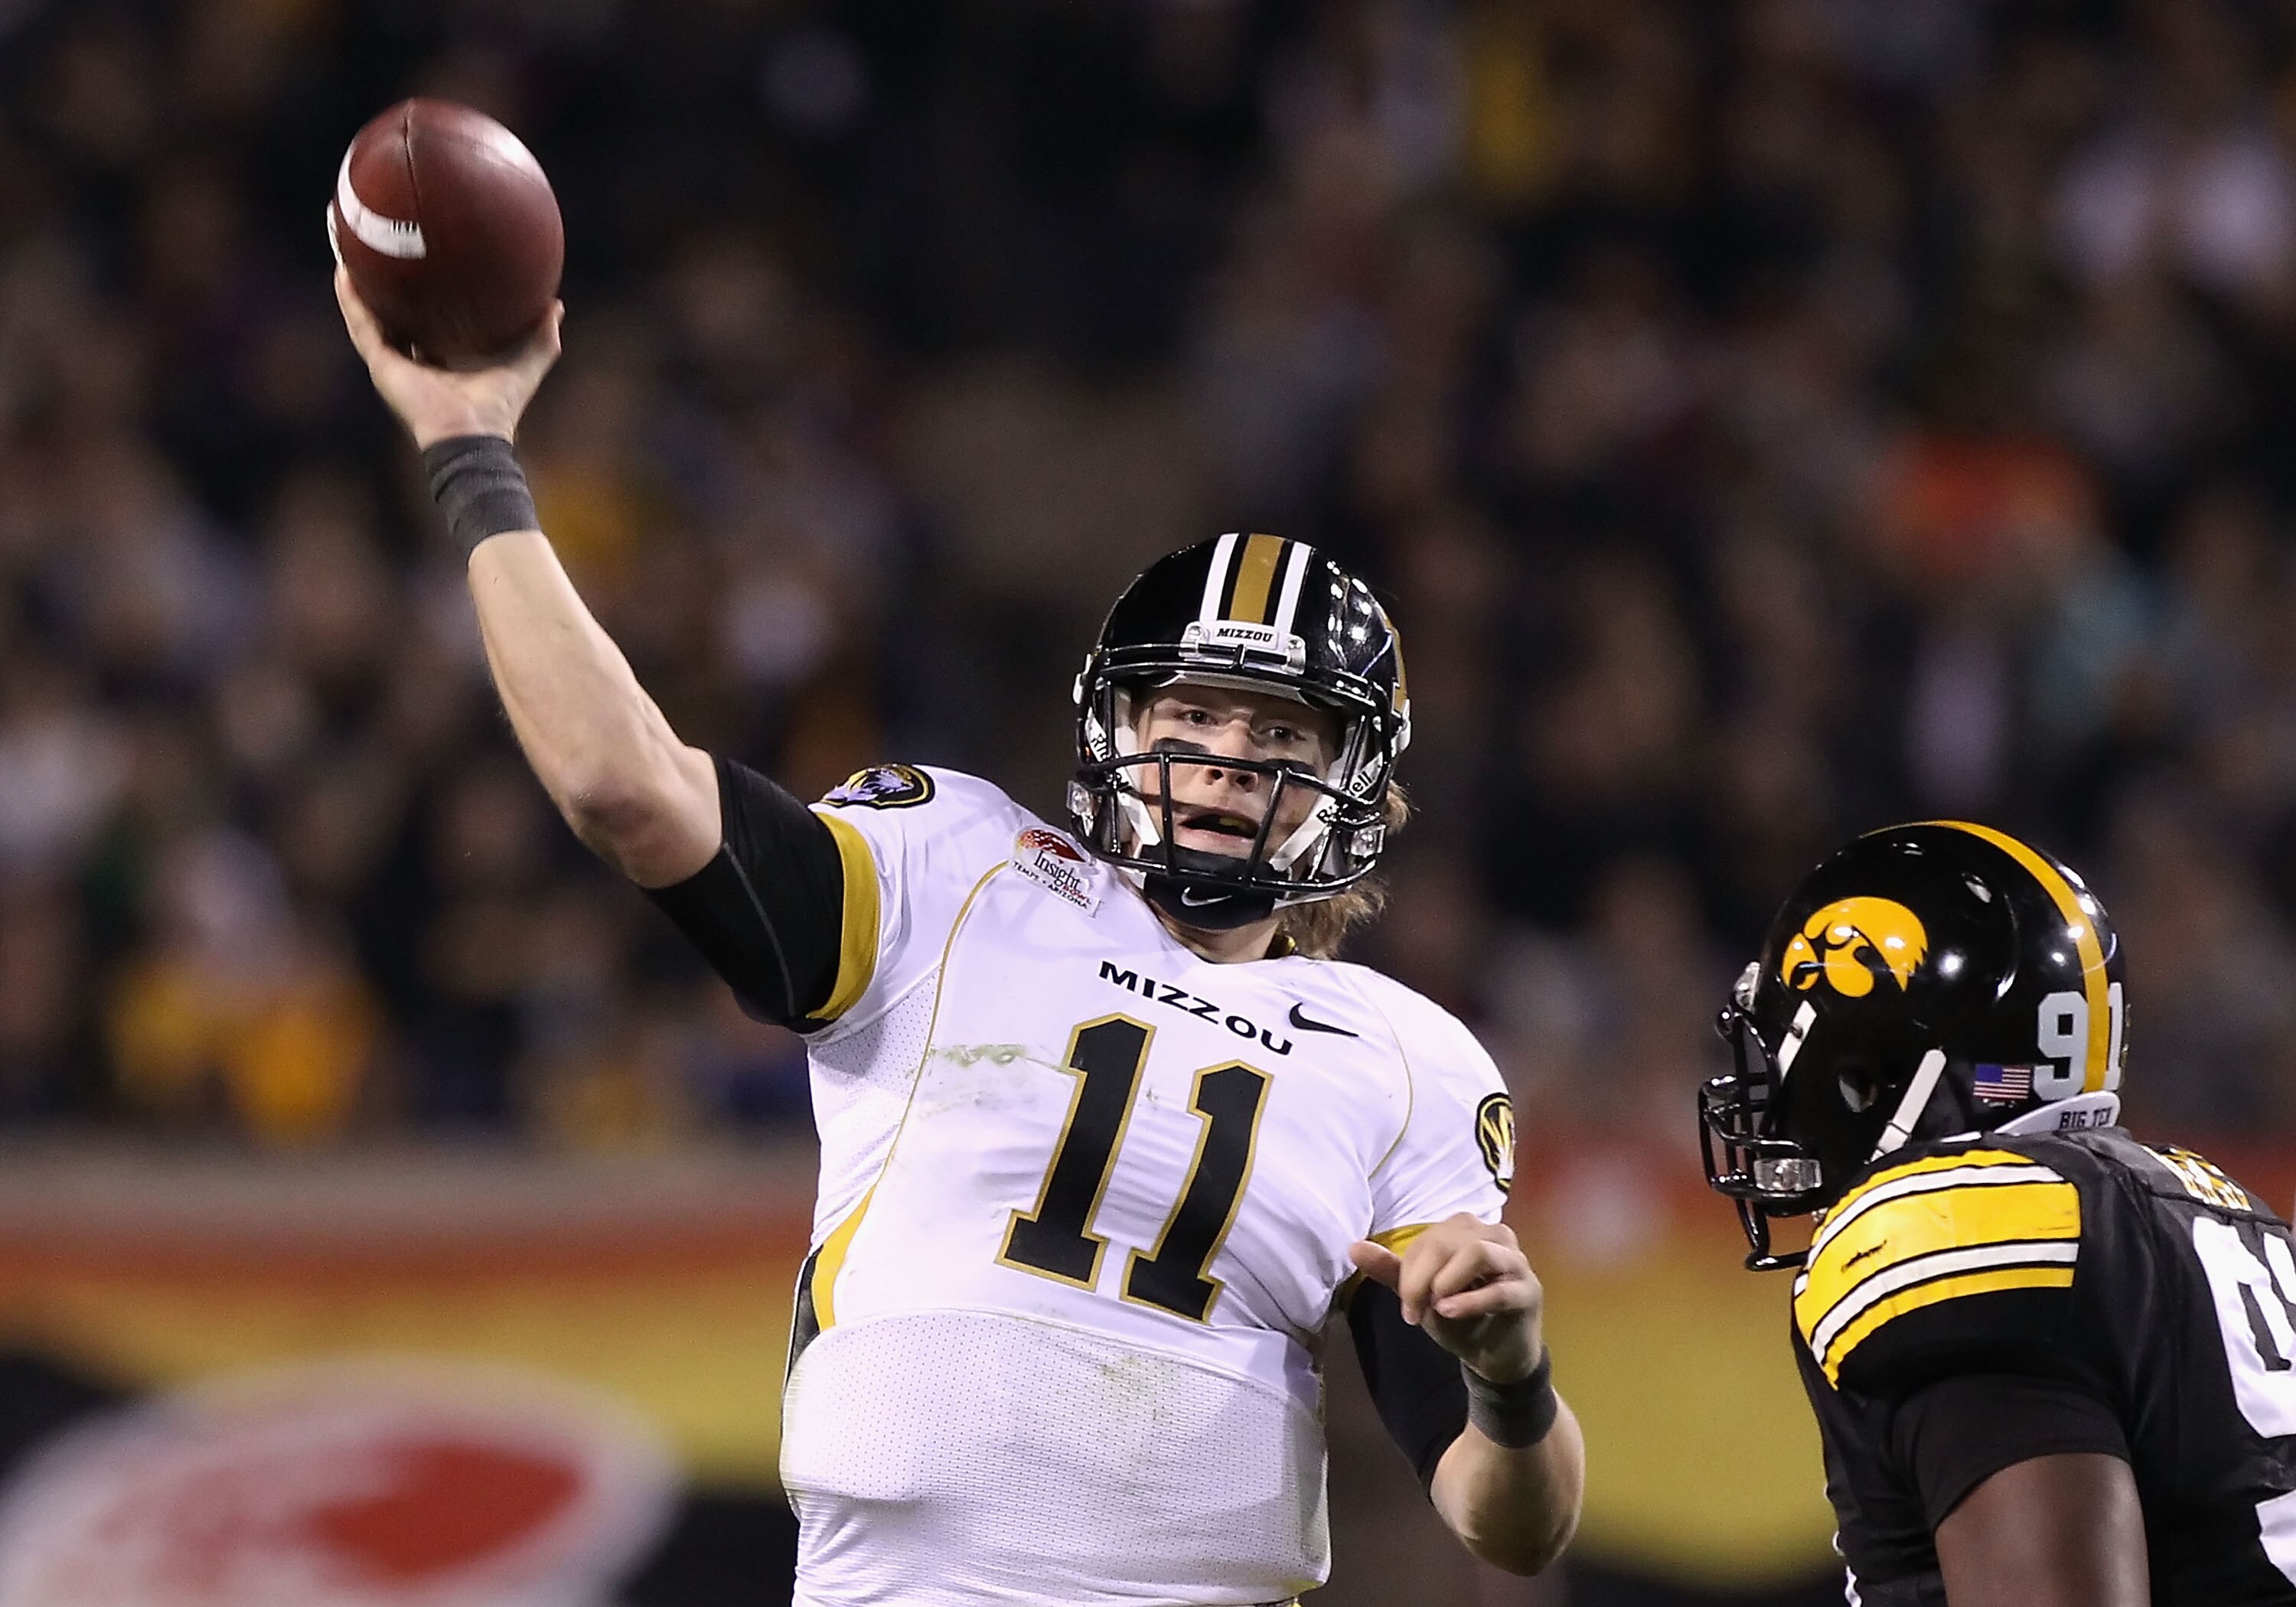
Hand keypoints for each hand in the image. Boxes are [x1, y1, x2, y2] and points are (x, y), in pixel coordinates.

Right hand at [333, 267, 562, 447]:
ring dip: (358, 287)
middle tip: (381, 251)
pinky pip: (361, 325)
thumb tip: (555, 305)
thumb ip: (542, 338)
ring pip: (369, 317)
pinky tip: (343, 272)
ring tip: (348, 250)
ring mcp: (393, 363)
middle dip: (385, 288)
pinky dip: (350, 301)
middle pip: (394, 317)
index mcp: (442, 360)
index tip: (425, 268)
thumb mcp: (526, 363)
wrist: (473, 434)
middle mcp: (413, 361)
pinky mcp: (381, 365)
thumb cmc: (499, 406)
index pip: (428, 324)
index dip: (425, 299)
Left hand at [1350, 1214, 1544, 1384]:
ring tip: (1436, 1308)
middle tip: (1414, 1313)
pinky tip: (1449, 1313)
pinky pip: (1499, 1290)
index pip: (1427, 1240)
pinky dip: (1470, 1301)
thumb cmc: (1460, 1316)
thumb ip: (1392, 1270)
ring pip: (1477, 1253)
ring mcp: (1516, 1262)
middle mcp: (1495, 1236)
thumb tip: (1353, 1246)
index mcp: (1466, 1229)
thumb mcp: (1422, 1293)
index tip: (1406, 1307)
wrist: (1495, 1354)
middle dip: (1422, 1279)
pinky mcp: (1529, 1292)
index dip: (1409, 1272)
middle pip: (1448, 1242)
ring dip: (1446, 1282)